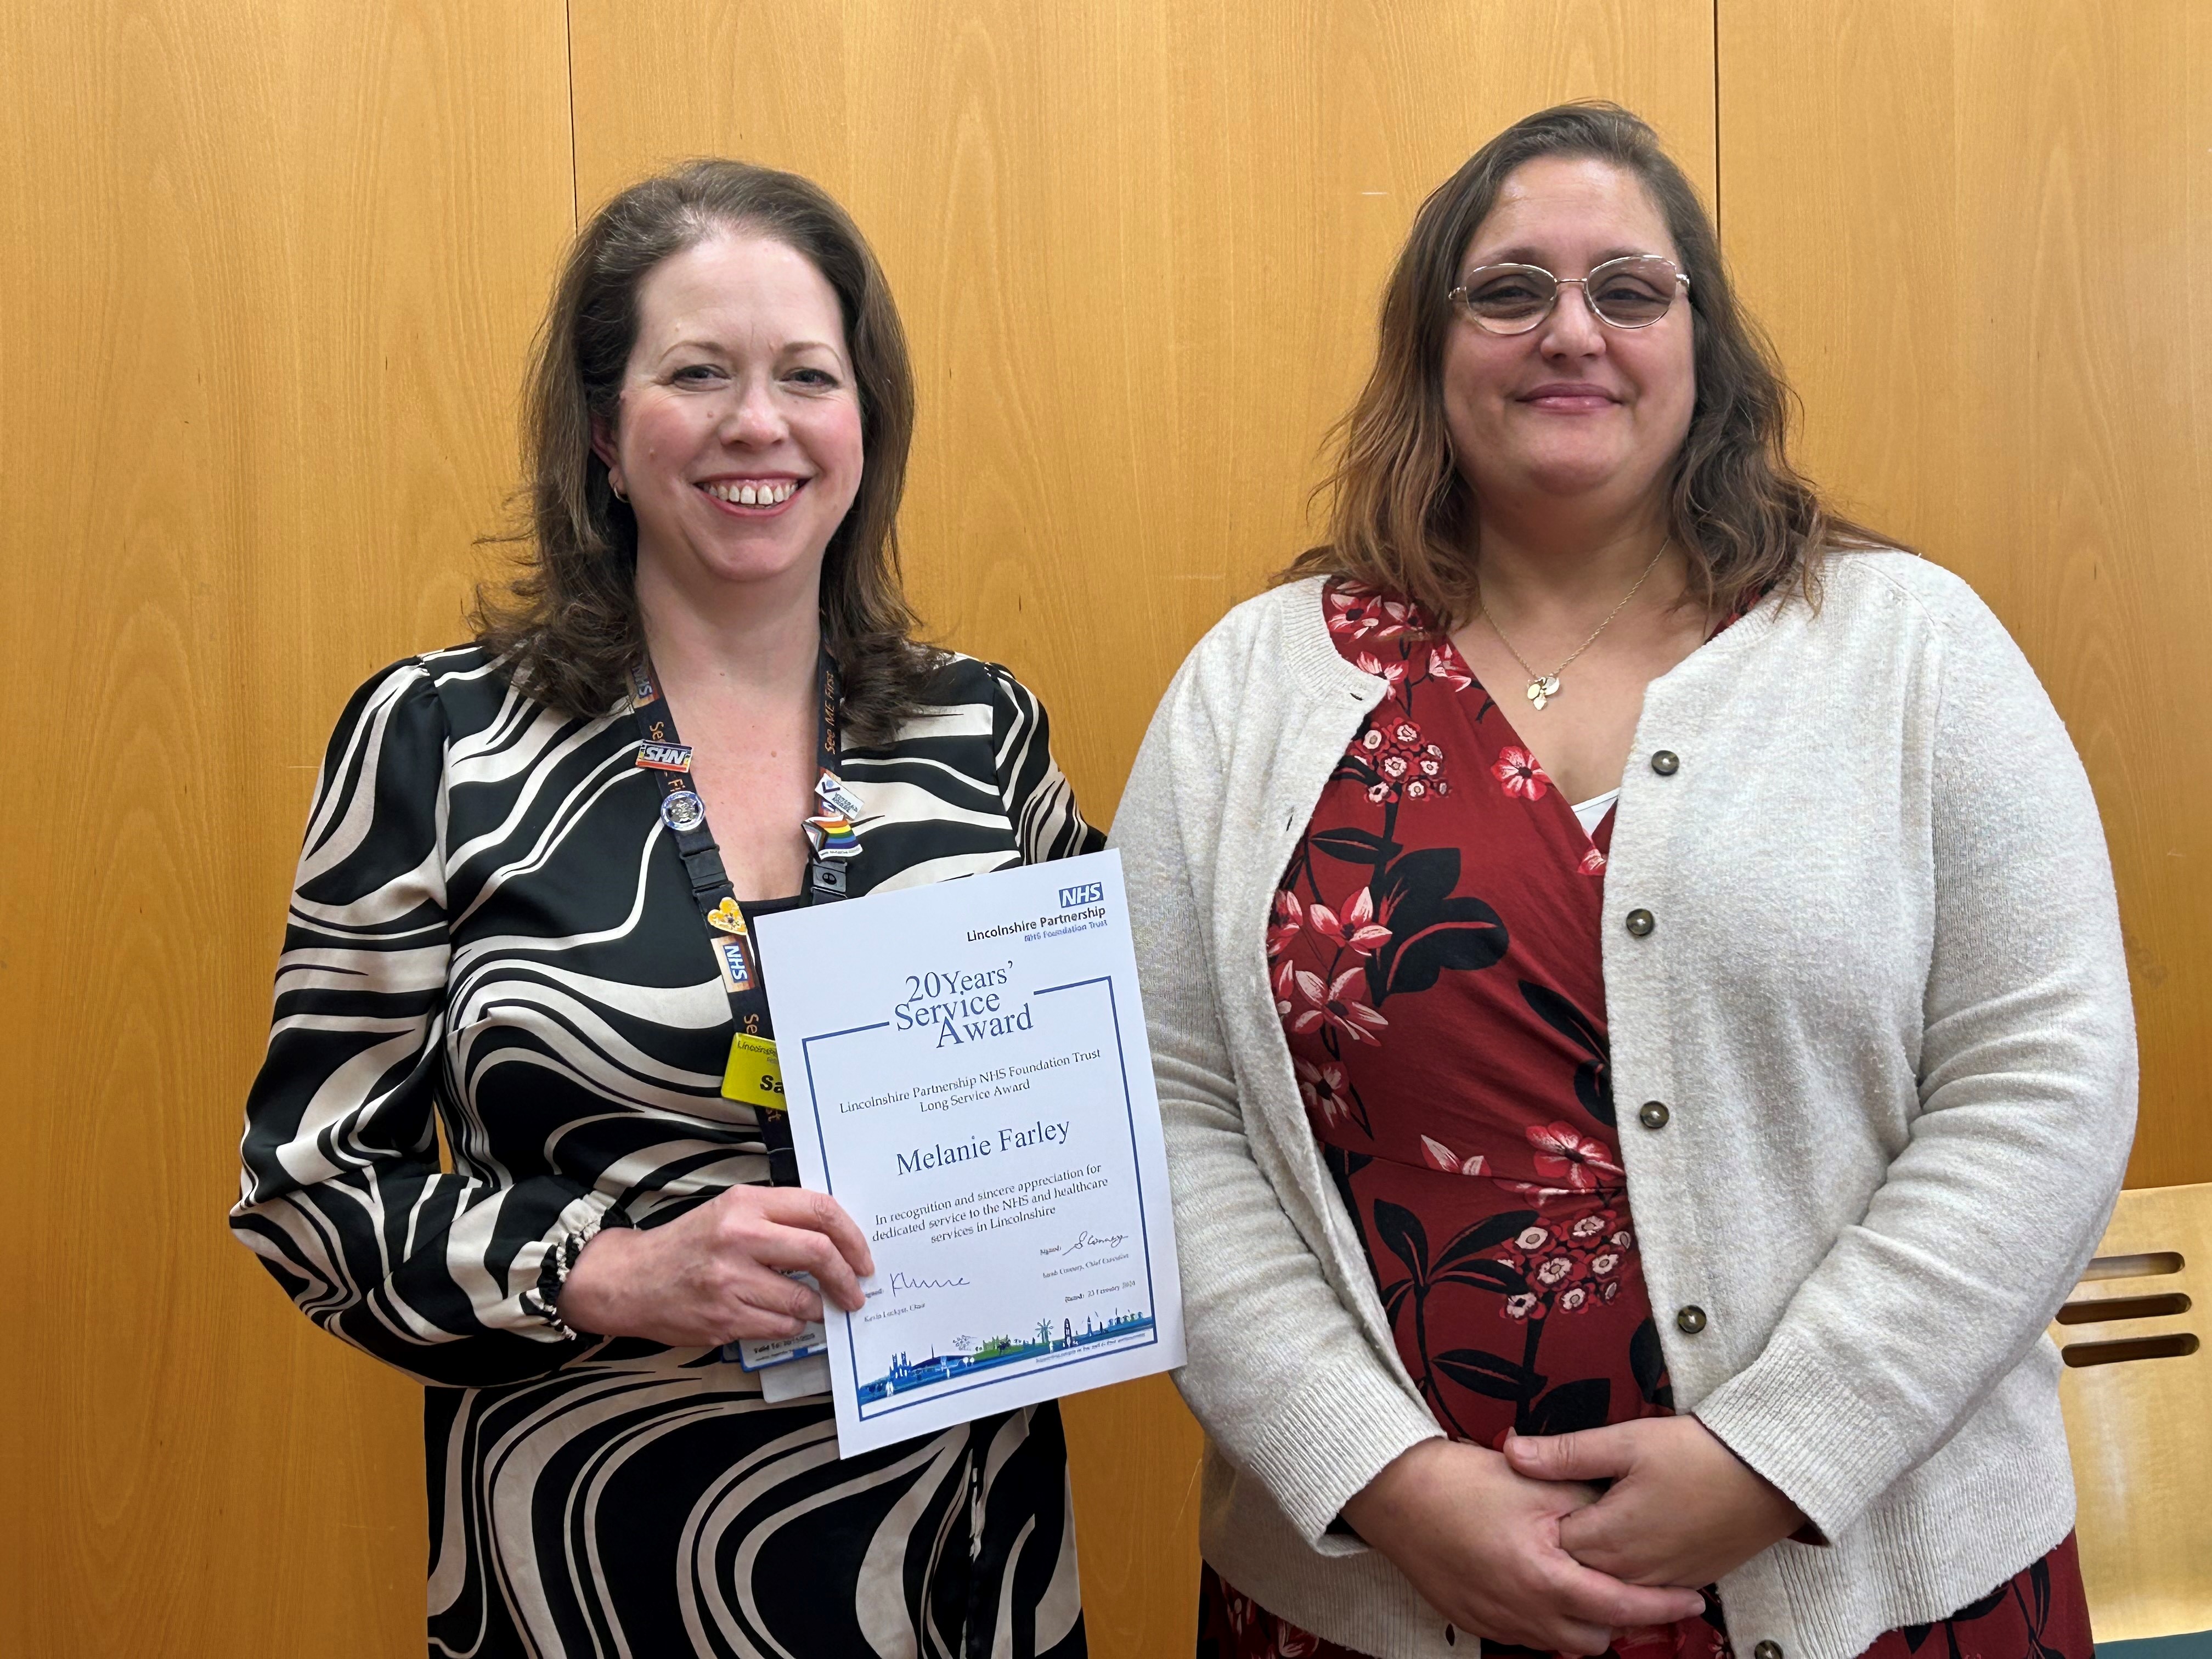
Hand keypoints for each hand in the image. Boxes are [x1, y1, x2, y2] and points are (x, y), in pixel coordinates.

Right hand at [557, 1186, 874, 1346]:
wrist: (631, 1280)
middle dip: (848, 1278)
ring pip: (803, 1300)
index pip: (819, 1210)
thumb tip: (836, 1238)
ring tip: (812, 1305)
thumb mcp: (730, 1211)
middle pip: (819, 1254)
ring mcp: (731, 1281)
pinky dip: (791, 1325)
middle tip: (857, 1291)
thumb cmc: (687, 1244)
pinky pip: (781, 1326)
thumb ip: (778, 1218)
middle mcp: (740, 1238)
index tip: (863, 1257)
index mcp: (745, 1204)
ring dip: (817, 1307)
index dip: (852, 1236)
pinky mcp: (725, 1318)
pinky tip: (780, 1316)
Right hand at [1340, 1439, 1706, 1654]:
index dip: (1662, 1607)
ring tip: (1590, 1588)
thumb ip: (1586, 1506)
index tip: (1692, 1601)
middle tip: (1637, 1592)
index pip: (1621, 1608)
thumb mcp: (1536, 1482)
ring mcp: (1493, 1621)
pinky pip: (1523, 1635)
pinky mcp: (1471, 1619)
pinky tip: (1543, 1587)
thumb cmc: (1461, 1481)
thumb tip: (1622, 1520)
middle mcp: (1521, 1612)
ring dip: (1581, 1623)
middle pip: (1594, 1643)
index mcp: (1544, 1579)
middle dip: (1621, 1624)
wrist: (1394, 1491)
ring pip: (1557, 1644)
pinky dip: (1544, 1619)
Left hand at [1504, 1417, 1805, 1587]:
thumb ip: (1566, 1453)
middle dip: (1558, 1549)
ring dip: (1592, 1567)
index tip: (1523, 1504)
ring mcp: (1662, 1581)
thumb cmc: (1698, 1453)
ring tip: (1579, 1537)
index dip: (1536, 1523)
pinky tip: (1621, 1553)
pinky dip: (1626, 1577)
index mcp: (1610, 1537)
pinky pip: (1643, 1590)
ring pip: (1609, 1586)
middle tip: (1542, 1522)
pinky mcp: (1688, 1581)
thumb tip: (1511, 1452)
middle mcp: (1633, 1571)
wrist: (1771, 1477)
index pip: (1551, 1544)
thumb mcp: (1626, 1441)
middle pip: (1577, 1572)